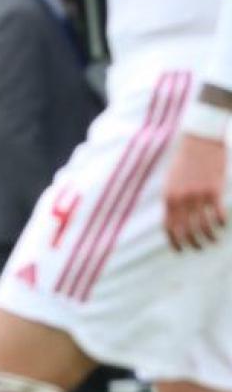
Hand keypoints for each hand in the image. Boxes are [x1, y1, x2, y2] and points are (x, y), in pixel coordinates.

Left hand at [164, 132, 227, 250]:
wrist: (199, 141)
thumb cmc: (185, 160)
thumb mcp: (172, 180)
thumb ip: (173, 198)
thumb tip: (174, 216)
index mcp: (169, 196)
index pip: (168, 226)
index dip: (174, 241)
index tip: (180, 250)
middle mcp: (181, 198)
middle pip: (185, 230)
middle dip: (191, 243)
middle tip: (198, 248)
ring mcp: (197, 195)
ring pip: (203, 226)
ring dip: (208, 237)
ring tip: (212, 240)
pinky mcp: (213, 191)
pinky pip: (218, 215)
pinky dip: (221, 223)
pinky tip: (223, 225)